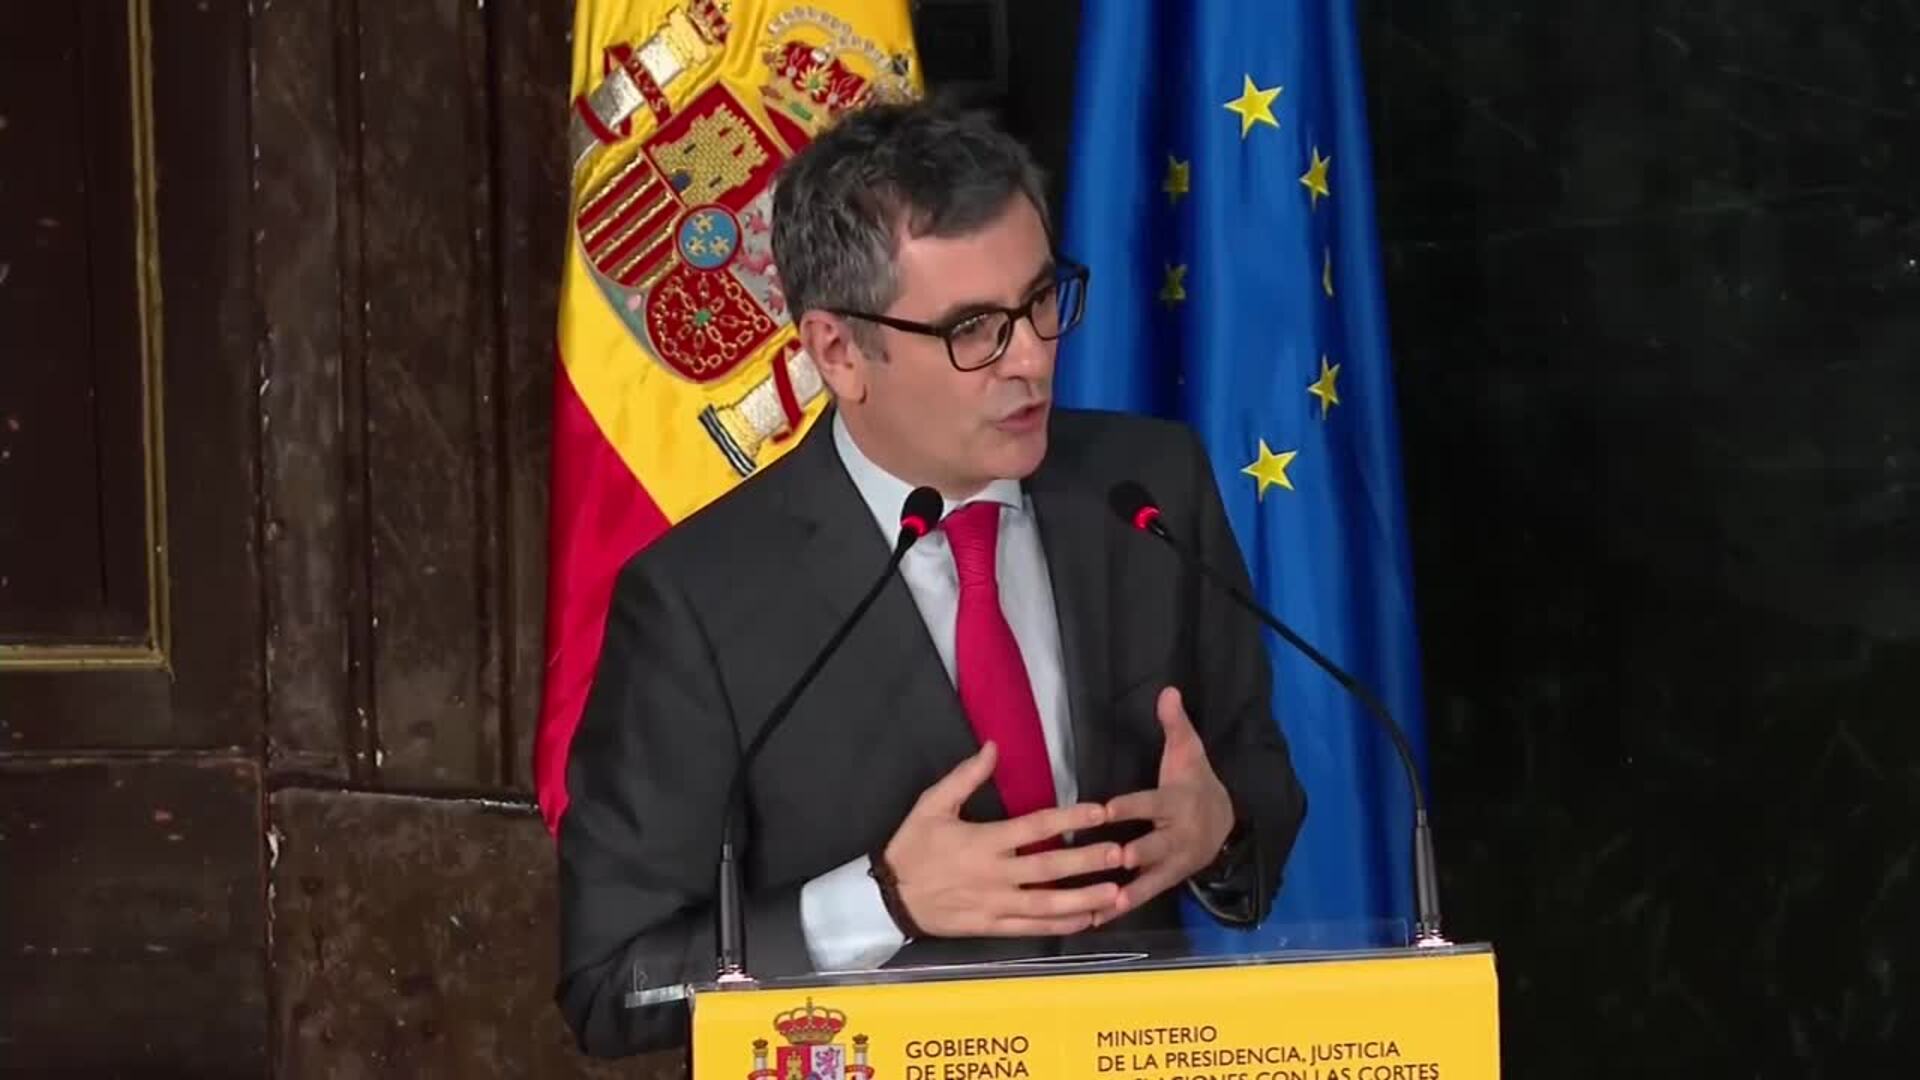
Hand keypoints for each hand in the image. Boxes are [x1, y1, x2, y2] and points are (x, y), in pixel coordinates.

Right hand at [882, 742, 1124, 937]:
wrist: (889, 897)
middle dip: (1087, 862)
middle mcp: (995, 876)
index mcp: (983, 842)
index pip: (1035, 828)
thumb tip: (993, 748)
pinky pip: (1033, 929)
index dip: (1070, 819)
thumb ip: (965, 777)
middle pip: (1048, 870)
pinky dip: (1062, 926)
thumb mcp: (931, 805)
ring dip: (1084, 900)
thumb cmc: (912, 847)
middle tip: (1120, 854)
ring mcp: (995, 905)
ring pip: (1047, 906)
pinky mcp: (993, 927)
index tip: (1100, 811)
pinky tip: (1088, 920)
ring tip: (1116, 893)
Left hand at [1101, 688, 1235, 919]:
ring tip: (1103, 904)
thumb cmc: (1195, 781)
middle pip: (1155, 846)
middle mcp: (1178, 835)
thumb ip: (1175, 724)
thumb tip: (1168, 689)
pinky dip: (1121, 908)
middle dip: (1137, 853)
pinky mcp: (1167, 880)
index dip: (1130, 806)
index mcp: (1178, 802)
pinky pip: (1144, 895)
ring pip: (1150, 878)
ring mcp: (1174, 862)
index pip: (1151, 803)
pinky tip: (1094, 920)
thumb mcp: (1189, 750)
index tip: (1106, 809)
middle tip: (1114, 859)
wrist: (1228, 820)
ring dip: (1128, 892)